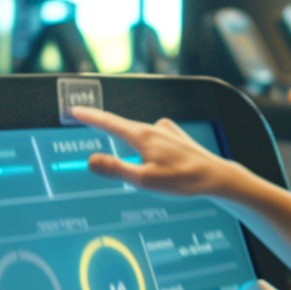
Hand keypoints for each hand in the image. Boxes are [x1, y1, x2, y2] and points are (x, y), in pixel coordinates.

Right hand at [70, 107, 253, 198]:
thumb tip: (91, 160)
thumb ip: (117, 170)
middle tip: (85, 119)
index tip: (74, 109)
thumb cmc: (183, 180)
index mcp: (144, 136)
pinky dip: (145, 145)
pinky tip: (152, 155)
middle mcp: (155, 128)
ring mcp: (167, 131)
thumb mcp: (144, 180)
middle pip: (122, 126)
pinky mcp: (176, 137)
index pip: (110, 123)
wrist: (216, 177)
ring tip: (122, 149)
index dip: (90, 116)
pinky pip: (152, 138)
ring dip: (128, 141)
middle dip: (105, 126)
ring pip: (139, 135)